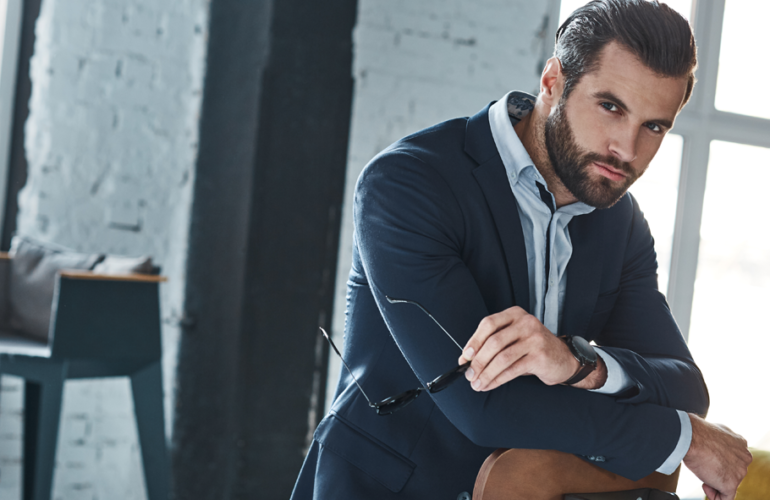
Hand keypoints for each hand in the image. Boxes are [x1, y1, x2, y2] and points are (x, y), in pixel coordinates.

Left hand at [458, 306, 604, 390]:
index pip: (488, 324)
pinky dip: (497, 380)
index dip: (473, 341)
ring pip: (502, 358)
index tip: (464, 357)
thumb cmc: (533, 348)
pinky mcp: (540, 356)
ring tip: (477, 384)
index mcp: (515, 314)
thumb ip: (493, 343)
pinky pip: (512, 370)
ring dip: (486, 373)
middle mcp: (526, 323)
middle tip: (469, 375)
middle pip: (493, 342)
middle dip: (478, 361)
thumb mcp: (514, 338)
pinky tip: (490, 385)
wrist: (564, 359)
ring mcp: (534, 339)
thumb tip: (467, 360)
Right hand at [684, 414, 751, 499]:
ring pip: (729, 484)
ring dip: (714, 483)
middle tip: (703, 468)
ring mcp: (739, 472)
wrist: (690, 437)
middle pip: (733, 472)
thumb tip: (714, 446)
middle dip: (718, 472)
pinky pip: (726, 498)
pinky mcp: (731, 484)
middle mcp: (744, 458)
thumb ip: (721, 440)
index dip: (720, 462)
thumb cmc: (696, 433)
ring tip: (701, 475)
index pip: (734, 459)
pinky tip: (705, 487)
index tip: (708, 460)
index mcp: (741, 444)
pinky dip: (715, 496)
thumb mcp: (714, 431)